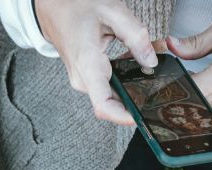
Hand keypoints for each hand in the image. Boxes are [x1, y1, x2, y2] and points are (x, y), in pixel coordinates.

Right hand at [33, 0, 157, 125]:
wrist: (52, 7)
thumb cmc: (75, 7)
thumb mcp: (112, 12)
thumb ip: (136, 35)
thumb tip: (151, 62)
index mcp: (87, 64)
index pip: (104, 106)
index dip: (124, 117)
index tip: (143, 116)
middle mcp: (83, 79)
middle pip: (114, 102)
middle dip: (138, 93)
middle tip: (159, 79)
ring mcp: (84, 80)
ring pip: (113, 94)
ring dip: (132, 83)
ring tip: (148, 61)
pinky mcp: (87, 78)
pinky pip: (109, 85)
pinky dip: (124, 76)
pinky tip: (134, 59)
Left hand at [170, 14, 211, 115]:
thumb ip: (194, 43)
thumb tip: (170, 46)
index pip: (188, 89)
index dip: (169, 87)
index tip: (156, 82)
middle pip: (192, 100)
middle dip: (177, 88)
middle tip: (167, 77)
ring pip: (200, 104)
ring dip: (190, 92)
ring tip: (187, 76)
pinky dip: (203, 94)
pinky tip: (202, 82)